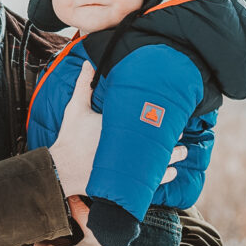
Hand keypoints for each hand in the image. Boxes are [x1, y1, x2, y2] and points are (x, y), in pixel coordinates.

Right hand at [49, 65, 189, 196]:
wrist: (62, 168)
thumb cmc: (70, 138)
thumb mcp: (76, 109)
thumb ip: (83, 85)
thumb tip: (86, 62)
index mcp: (120, 126)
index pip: (149, 121)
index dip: (164, 117)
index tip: (172, 112)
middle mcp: (129, 147)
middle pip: (160, 141)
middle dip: (172, 136)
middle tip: (179, 131)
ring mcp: (129, 166)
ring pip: (162, 162)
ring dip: (175, 156)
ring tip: (182, 151)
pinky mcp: (126, 182)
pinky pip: (153, 181)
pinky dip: (165, 176)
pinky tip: (172, 171)